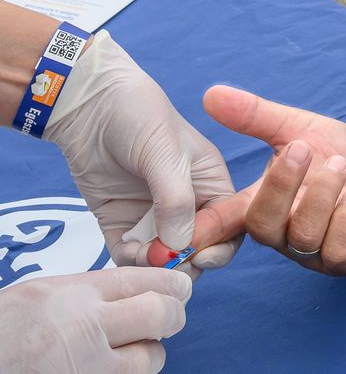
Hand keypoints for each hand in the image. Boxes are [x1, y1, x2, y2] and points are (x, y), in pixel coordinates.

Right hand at [0, 266, 190, 373]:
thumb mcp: (34, 293)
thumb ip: (80, 292)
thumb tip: (128, 293)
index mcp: (72, 295)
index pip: (144, 282)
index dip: (171, 287)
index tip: (179, 292)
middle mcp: (82, 332)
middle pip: (159, 318)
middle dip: (169, 319)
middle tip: (166, 323)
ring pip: (146, 365)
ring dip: (146, 362)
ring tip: (131, 359)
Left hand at [46, 31, 238, 270]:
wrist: (88, 107)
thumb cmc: (138, 115)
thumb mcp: (164, 152)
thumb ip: (176, 199)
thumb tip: (180, 247)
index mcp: (210, 183)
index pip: (229, 226)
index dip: (220, 245)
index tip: (198, 254)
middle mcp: (187, 205)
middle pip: (200, 250)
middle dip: (186, 263)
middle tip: (167, 263)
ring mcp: (154, 218)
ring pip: (164, 260)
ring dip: (155, 266)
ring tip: (141, 256)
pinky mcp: (123, 225)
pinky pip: (131, 258)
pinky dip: (130, 263)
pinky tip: (125, 250)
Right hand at [192, 86, 345, 275]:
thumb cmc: (337, 154)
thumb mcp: (297, 128)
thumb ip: (256, 116)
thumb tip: (210, 93)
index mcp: (263, 203)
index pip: (226, 220)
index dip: (206, 226)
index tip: (185, 230)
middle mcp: (282, 232)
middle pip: (262, 225)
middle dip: (281, 185)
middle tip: (302, 149)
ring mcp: (312, 250)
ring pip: (302, 235)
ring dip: (322, 194)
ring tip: (339, 165)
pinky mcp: (345, 259)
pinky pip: (336, 251)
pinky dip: (344, 220)